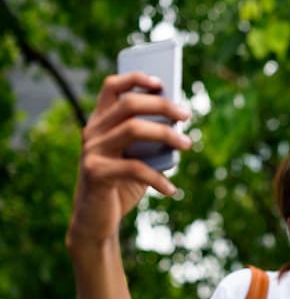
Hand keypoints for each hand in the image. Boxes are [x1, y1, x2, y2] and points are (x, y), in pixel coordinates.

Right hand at [67, 72, 190, 247]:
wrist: (96, 220)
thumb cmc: (121, 185)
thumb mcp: (137, 159)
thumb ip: (150, 142)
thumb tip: (179, 126)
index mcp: (100, 123)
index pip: (111, 87)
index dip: (135, 79)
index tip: (161, 81)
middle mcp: (93, 132)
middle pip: (129, 104)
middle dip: (162, 105)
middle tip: (186, 116)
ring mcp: (92, 151)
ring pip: (133, 129)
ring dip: (167, 135)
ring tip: (188, 145)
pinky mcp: (96, 172)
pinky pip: (135, 168)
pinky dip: (158, 179)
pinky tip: (172, 190)